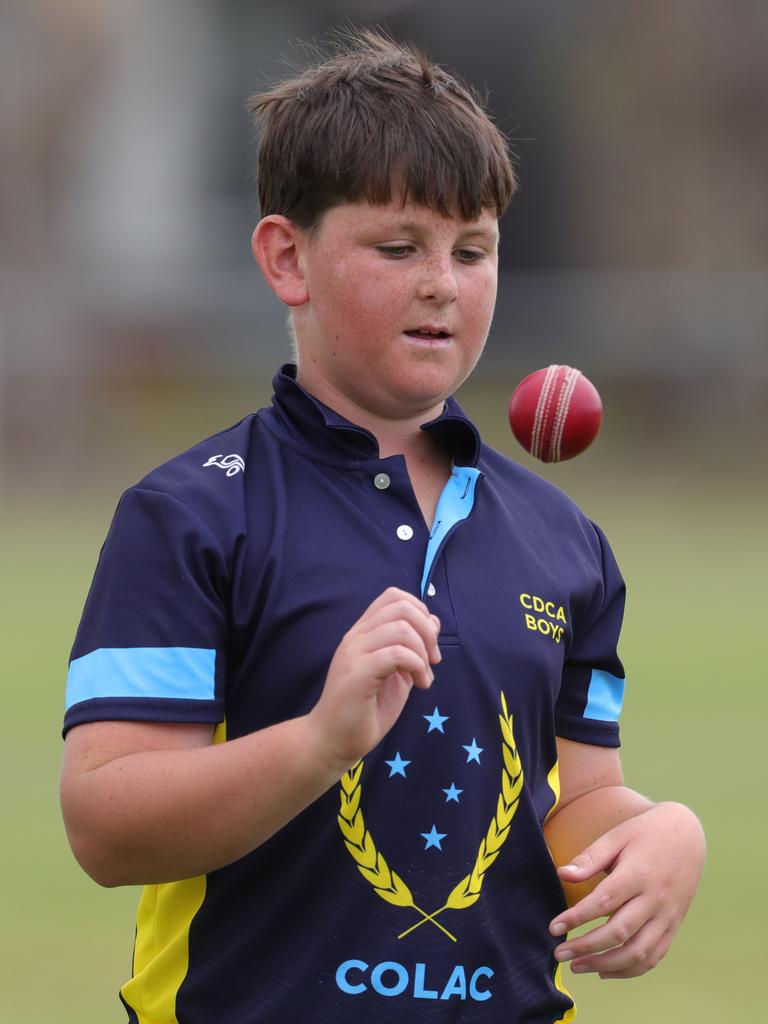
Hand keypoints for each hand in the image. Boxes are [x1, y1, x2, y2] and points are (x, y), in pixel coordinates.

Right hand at [308, 587, 440, 773]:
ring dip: (423, 653)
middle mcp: (356, 636)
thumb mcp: (397, 674)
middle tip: (432, 660)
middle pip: (400, 606)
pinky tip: (419, 685)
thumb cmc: (364, 709)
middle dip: (427, 631)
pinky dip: (416, 666)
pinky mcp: (357, 674)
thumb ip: (413, 648)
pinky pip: (395, 654)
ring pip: (401, 629)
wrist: (333, 740)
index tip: (429, 644)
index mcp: (363, 632)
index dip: (421, 612)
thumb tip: (434, 621)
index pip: (394, 596)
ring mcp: (353, 653)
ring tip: (424, 677)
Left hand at [549, 801, 705, 978]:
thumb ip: (590, 858)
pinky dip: (630, 970)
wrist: (688, 837)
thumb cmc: (645, 833)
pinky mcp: (673, 926)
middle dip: (586, 947)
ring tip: (577, 966)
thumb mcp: (616, 836)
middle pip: (619, 932)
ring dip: (606, 965)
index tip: (553, 927)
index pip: (603, 902)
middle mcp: (655, 899)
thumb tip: (561, 874)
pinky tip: (605, 971)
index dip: (576, 918)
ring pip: (638, 952)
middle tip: (559, 953)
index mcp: (638, 873)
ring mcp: (667, 916)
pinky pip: (654, 957)